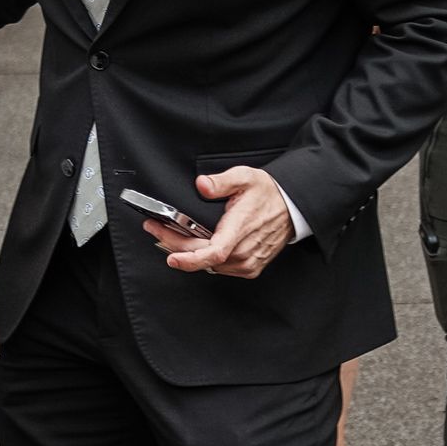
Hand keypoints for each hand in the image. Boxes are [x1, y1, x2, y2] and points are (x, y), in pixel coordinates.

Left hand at [152, 165, 292, 277]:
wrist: (292, 207)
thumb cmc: (268, 194)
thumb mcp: (246, 177)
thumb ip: (222, 181)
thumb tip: (202, 185)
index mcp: (240, 229)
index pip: (213, 252)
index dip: (190, 259)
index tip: (172, 257)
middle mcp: (244, 251)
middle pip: (202, 258)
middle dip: (173, 246)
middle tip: (154, 230)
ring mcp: (247, 263)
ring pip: (208, 265)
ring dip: (187, 253)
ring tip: (168, 236)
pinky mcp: (249, 268)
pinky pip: (219, 268)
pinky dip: (203, 259)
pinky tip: (192, 247)